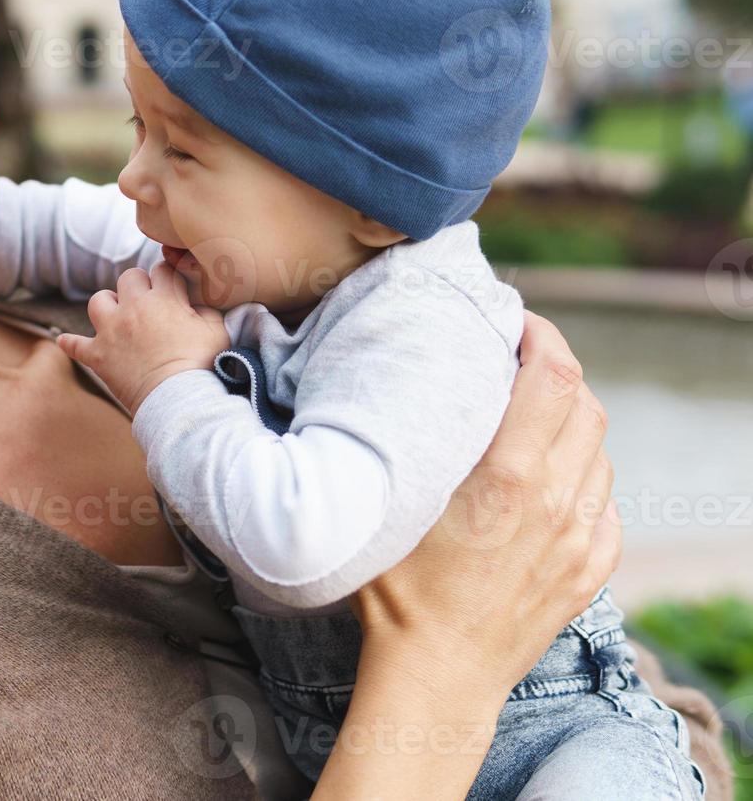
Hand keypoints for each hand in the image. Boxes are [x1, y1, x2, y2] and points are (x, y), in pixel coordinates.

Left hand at [56, 264, 229, 414]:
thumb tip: (193, 307)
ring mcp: (112, 332)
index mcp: (163, 299)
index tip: (173, 287)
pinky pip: (76, 345)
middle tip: (149, 302)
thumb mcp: (216, 331)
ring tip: (117, 316)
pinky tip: (64, 340)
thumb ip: (205, 310)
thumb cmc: (202, 366)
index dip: (169, 277)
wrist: (178, 401)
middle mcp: (133, 309)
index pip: (163, 270)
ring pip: (98, 301)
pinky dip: (71, 343)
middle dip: (139, 285)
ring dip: (107, 305)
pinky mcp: (98, 356)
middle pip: (128, 277)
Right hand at [351, 310, 619, 702]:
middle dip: (558, 370)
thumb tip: (404, 387)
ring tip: (531, 419)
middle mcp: (555, 500)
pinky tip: (548, 479)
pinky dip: (584, 474)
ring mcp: (580, 537)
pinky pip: (606, 500)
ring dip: (571, 422)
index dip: (542, 335)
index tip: (517, 323)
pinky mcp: (590, 567)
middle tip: (519, 361)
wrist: (438, 674)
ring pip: (600, 450)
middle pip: (586, 403)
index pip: (554, 376)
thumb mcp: (391, 503)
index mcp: (506, 476)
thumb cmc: (394, 591)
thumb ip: (413, 444)